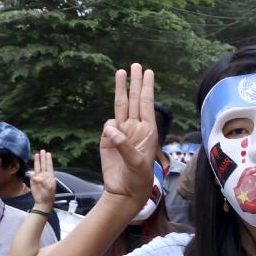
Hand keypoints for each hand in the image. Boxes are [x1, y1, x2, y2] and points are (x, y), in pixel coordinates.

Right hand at [30, 150, 56, 212]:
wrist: (43, 201)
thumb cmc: (48, 195)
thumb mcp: (48, 188)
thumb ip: (43, 181)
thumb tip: (35, 176)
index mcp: (50, 176)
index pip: (49, 166)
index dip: (48, 160)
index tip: (48, 153)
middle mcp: (45, 175)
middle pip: (43, 164)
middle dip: (43, 158)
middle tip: (43, 150)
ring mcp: (39, 177)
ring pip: (38, 167)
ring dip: (37, 161)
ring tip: (37, 154)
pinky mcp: (33, 180)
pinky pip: (32, 173)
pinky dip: (32, 169)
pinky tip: (33, 164)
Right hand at [99, 63, 156, 208]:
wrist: (125, 191)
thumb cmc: (138, 179)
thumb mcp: (136, 163)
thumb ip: (123, 145)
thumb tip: (109, 127)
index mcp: (148, 131)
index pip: (147, 104)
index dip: (146, 88)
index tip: (148, 72)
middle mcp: (136, 128)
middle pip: (135, 100)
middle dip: (135, 82)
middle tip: (136, 64)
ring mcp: (121, 132)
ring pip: (121, 106)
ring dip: (121, 89)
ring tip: (121, 72)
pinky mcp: (108, 139)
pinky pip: (107, 126)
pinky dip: (109, 127)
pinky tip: (112, 140)